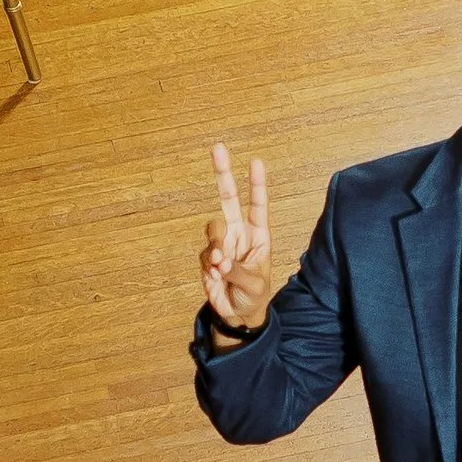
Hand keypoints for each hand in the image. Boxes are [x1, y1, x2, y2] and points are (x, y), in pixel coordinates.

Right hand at [201, 143, 273, 328]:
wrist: (237, 314)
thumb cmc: (254, 295)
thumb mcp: (254, 284)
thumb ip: (237, 270)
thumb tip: (218, 260)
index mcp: (258, 235)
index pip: (258, 205)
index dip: (256, 184)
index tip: (256, 162)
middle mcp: (239, 233)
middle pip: (228, 198)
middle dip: (222, 173)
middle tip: (218, 148)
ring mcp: (221, 244)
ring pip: (212, 229)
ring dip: (216, 246)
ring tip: (222, 266)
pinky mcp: (206, 258)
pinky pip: (203, 254)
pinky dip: (209, 265)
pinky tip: (217, 276)